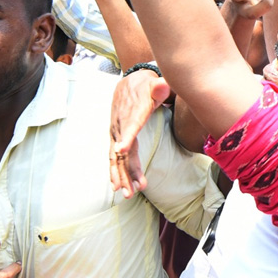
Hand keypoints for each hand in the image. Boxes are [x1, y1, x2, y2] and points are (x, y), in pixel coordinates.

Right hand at [110, 70, 170, 196]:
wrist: (129, 82)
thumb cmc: (146, 86)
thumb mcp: (154, 84)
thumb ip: (160, 87)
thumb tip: (163, 86)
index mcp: (133, 112)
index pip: (130, 125)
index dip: (127, 137)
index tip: (121, 150)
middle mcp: (121, 125)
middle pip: (123, 149)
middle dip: (127, 169)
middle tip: (133, 189)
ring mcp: (116, 132)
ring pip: (117, 157)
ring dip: (121, 176)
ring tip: (127, 194)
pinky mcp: (115, 138)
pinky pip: (114, 157)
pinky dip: (115, 172)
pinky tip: (116, 187)